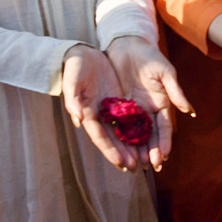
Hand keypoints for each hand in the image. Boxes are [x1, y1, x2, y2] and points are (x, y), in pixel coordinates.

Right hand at [61, 44, 137, 170]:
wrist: (81, 55)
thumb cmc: (74, 68)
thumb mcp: (72, 82)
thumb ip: (73, 100)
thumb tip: (78, 120)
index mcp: (88, 114)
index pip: (100, 138)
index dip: (111, 151)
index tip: (122, 163)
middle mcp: (100, 115)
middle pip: (114, 139)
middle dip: (124, 153)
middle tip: (137, 167)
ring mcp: (111, 109)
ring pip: (123, 131)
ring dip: (133, 145)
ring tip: (144, 159)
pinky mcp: (119, 100)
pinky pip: (130, 117)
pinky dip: (137, 128)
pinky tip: (148, 137)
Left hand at [105, 36, 192, 171]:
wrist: (127, 45)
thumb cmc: (150, 57)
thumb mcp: (165, 72)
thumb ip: (175, 92)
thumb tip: (190, 112)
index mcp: (161, 103)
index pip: (164, 127)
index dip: (164, 142)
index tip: (163, 157)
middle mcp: (148, 110)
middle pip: (150, 135)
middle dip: (150, 151)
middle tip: (149, 167)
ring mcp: (132, 109)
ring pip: (134, 134)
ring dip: (135, 150)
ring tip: (134, 165)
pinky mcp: (117, 106)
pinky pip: (118, 125)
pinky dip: (119, 138)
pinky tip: (118, 150)